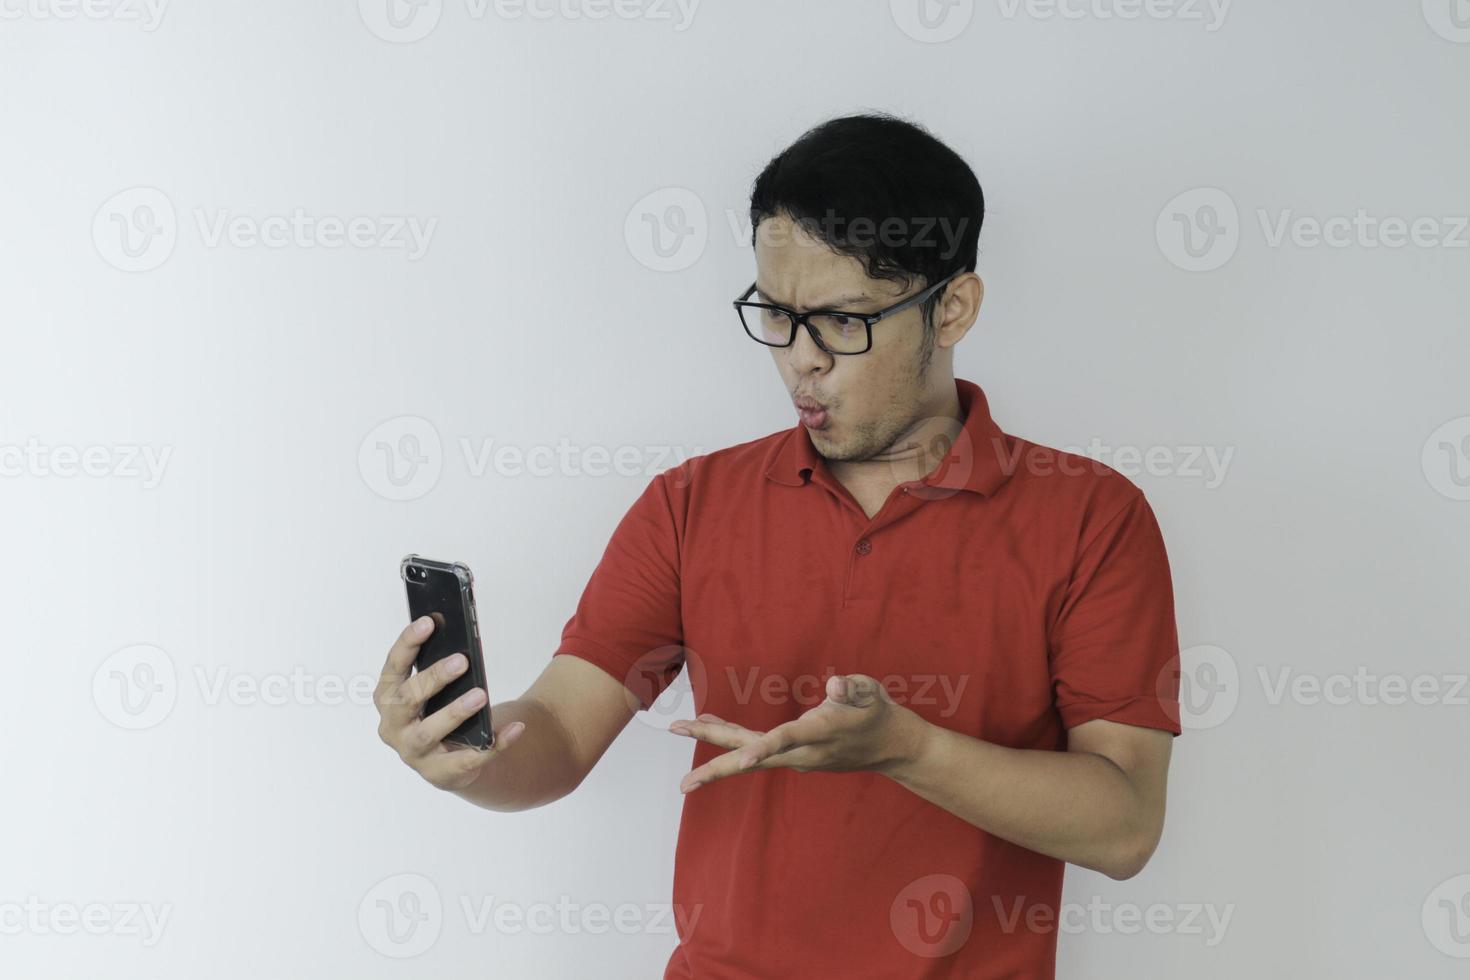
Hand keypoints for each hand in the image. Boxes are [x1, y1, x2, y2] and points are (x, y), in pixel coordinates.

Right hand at [373, 616, 524, 791]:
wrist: (450, 761)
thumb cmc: (438, 711)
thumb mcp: (433, 690)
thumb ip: (439, 669)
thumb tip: (463, 642)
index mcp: (388, 697)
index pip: (393, 667)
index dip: (408, 643)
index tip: (428, 621)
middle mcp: (393, 726)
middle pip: (407, 700)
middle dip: (433, 678)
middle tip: (462, 660)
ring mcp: (413, 752)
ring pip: (428, 732)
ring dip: (454, 712)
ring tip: (480, 695)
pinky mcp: (438, 773)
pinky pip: (468, 758)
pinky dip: (494, 743)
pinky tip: (515, 728)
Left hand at [668, 673, 927, 792]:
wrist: (891, 746)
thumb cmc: (878, 712)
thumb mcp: (871, 692)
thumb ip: (852, 687)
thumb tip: (835, 684)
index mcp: (819, 733)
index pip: (786, 739)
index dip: (764, 747)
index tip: (743, 758)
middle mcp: (803, 752)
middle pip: (754, 760)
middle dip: (717, 768)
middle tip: (683, 785)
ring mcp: (796, 757)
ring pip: (750, 755)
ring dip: (715, 747)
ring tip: (682, 728)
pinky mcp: (794, 756)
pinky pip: (756, 749)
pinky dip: (733, 739)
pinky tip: (713, 725)